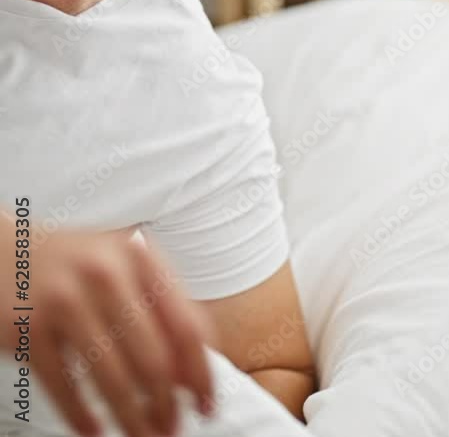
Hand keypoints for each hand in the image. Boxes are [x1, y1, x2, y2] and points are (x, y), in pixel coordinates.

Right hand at [1, 221, 215, 436]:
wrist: (4, 251)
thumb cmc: (78, 266)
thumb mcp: (128, 271)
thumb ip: (165, 313)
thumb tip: (195, 375)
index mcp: (142, 259)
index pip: (187, 327)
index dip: (201, 373)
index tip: (207, 403)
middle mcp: (106, 275)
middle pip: (153, 358)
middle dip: (166, 405)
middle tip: (172, 428)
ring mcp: (63, 300)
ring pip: (111, 376)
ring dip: (131, 417)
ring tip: (143, 435)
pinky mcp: (24, 327)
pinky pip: (62, 384)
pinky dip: (80, 415)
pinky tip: (94, 431)